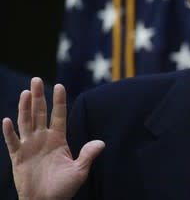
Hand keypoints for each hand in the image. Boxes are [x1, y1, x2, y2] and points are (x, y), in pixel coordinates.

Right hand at [2, 77, 104, 199]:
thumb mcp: (79, 170)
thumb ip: (88, 155)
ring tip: (26, 92)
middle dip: (38, 97)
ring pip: (26, 122)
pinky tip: (6, 120)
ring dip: (24, 107)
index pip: (59, 115)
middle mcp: (43, 138)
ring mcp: (29, 146)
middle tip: (36, 79)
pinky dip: (9, 132)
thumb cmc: (63, 188)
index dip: (59, 101)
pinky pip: (12, 142)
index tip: (59, 86)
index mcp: (58, 139)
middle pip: (39, 113)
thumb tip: (101, 143)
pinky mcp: (18, 157)